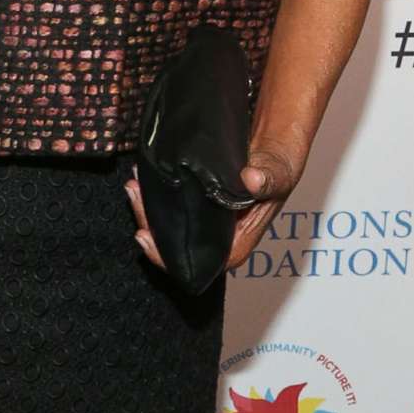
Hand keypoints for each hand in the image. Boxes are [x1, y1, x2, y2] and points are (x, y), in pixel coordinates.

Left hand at [125, 137, 303, 275]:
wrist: (274, 148)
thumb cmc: (279, 167)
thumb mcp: (279, 172)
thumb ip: (270, 177)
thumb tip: (252, 179)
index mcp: (238, 241)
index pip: (199, 264)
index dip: (169, 257)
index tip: (146, 237)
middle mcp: (217, 236)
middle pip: (176, 244)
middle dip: (150, 223)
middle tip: (134, 195)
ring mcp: (205, 221)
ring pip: (170, 225)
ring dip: (148, 207)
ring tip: (134, 184)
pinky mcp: (196, 204)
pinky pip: (171, 207)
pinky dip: (156, 195)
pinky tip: (143, 177)